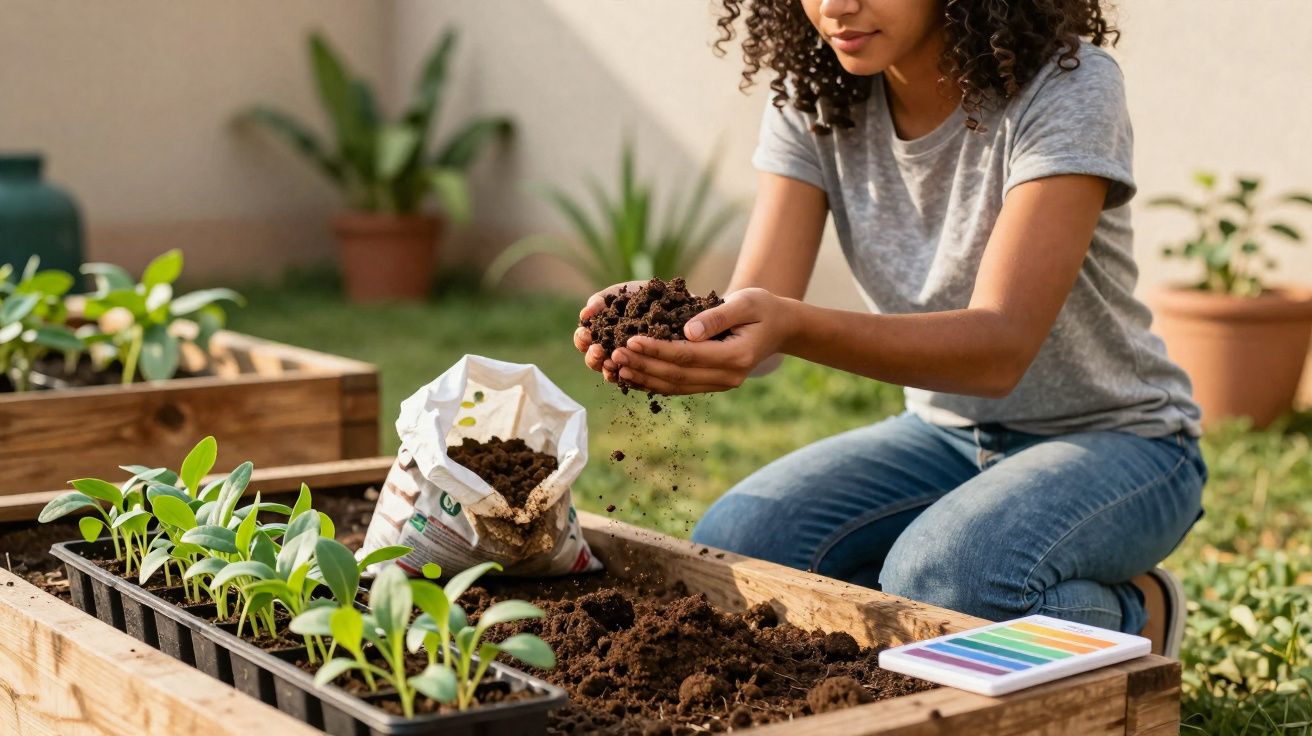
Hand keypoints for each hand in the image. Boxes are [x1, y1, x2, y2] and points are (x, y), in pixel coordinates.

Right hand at [574, 281, 646, 383]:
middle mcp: (610, 350)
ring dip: (607, 369)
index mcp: (600, 333)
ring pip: (610, 372)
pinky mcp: (644, 369)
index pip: (584, 341)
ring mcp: (626, 361)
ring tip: (611, 362)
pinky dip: (628, 376)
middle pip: (593, 360)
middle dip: (593, 356)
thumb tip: (585, 314)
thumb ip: (600, 301)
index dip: (582, 339)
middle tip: (598, 350)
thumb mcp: (619, 293)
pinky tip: (627, 370)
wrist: (672, 299)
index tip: (586, 334)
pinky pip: (633, 379)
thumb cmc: (641, 296)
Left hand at [610, 287, 795, 394]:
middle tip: (613, 354)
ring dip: (643, 377)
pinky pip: (678, 387)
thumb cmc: (762, 308)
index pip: (687, 356)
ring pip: (674, 386)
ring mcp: (720, 384)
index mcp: (735, 357)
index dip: (657, 350)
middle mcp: (727, 377)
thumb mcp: (746, 303)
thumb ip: (717, 316)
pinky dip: (653, 382)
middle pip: (676, 375)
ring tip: (615, 367)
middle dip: (642, 365)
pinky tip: (631, 375)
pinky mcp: (712, 383)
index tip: (631, 340)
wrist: (780, 326)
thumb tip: (688, 331)